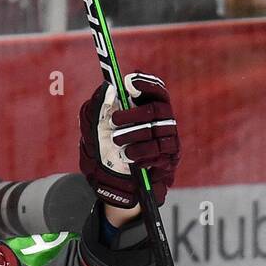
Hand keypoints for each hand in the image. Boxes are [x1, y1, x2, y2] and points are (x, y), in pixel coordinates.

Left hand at [79, 74, 180, 208]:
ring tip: (117, 143)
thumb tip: (107, 86)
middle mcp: (163, 120)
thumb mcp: (95, 126)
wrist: (111, 181)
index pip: (156, 90)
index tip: (128, 83)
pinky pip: (160, 153)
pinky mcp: (170, 158)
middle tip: (114, 120)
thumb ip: (99, 105)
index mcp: (147, 108)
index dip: (146, 84)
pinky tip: (130, 158)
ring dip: (133, 136)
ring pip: (156, 131)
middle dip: (133, 114)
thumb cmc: (104, 147)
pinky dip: (141, 155)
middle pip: (155, 109)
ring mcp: (169, 138)